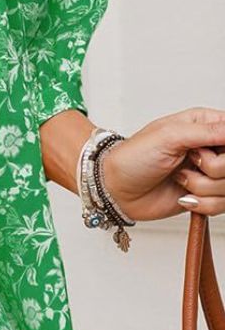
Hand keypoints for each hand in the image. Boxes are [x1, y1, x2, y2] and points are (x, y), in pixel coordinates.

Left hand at [100, 107, 224, 222]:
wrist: (116, 189)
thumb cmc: (134, 157)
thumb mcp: (169, 136)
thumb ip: (208, 132)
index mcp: (206, 124)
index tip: (207, 152)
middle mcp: (212, 148)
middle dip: (215, 168)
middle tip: (191, 162)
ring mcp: (210, 173)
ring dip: (202, 187)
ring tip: (180, 178)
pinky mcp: (206, 196)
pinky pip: (223, 205)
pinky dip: (203, 204)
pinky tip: (184, 196)